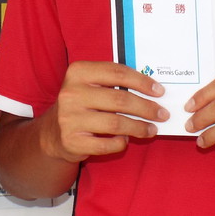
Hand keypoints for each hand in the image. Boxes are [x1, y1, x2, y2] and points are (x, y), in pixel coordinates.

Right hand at [43, 60, 166, 162]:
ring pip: (116, 123)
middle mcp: (71, 93)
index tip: (159, 91)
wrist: (52, 131)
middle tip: (162, 113)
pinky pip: (107, 144)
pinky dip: (121, 142)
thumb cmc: (80, 104)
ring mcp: (70, 117)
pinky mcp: (72, 140)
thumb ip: (113, 81)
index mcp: (77, 72)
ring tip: (152, 129)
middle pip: (119, 99)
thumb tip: (151, 88)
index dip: (141, 81)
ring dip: (139, 127)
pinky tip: (126, 139)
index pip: (117, 73)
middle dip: (146, 107)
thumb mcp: (89, 84)